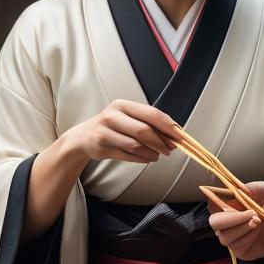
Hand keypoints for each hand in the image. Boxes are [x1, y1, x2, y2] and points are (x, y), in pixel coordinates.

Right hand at [64, 99, 178, 164]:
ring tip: (157, 155)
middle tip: (170, 149)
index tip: (181, 136)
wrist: (83, 137)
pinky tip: (146, 158)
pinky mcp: (101, 147)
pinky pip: (128, 155)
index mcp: (122, 105)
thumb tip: (175, 133)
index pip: (152, 114)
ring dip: (151, 152)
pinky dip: (141, 159)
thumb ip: (149, 123)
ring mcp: (105, 131)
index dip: (168, 126)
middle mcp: (112, 116)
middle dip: (161, 142)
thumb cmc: (111, 126)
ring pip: (136, 145)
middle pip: (144, 130)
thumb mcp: (128, 117)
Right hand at [206, 182, 263, 260]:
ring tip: (259, 222)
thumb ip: (248, 190)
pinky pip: (237, 247)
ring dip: (242, 228)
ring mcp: (237, 236)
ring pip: (224, 236)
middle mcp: (232, 220)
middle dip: (231, 218)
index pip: (213, 202)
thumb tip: (231, 190)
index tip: (227, 200)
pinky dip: (247, 238)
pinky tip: (259, 232)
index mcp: (234, 203)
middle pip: (214, 222)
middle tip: (252, 214)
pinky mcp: (244, 250)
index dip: (215, 201)